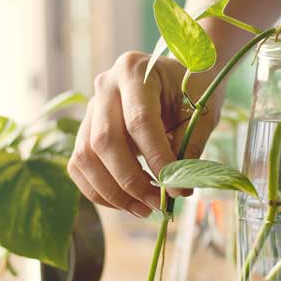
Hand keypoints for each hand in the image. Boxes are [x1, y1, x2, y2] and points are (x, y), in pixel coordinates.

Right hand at [68, 52, 217, 216]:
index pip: (139, 121)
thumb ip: (189, 146)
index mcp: (135, 71)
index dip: (156, 158)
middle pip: (105, 140)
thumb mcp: (201, 112)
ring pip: (86, 156)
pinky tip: (125, 202)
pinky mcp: (85, 129)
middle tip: (158, 203)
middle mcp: (105, 86)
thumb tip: (176, 189)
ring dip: (113, 191)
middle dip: (131, 180)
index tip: (175, 188)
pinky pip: (79, 166)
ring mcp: (91, 107)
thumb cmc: (193, 91)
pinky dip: (98, 191)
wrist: (178, 77)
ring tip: (143, 209)